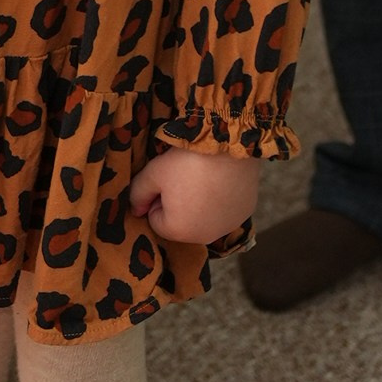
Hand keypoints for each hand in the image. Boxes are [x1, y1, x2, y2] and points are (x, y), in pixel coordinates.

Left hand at [131, 145, 259, 246]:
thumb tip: (136, 211)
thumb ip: (138, 194)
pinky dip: (221, 199)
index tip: (166, 181)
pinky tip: (222, 180)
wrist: (228, 143)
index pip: (157, 221)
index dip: (158, 199)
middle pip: (182, 223)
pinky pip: (225, 210)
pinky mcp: (246, 213)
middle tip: (185, 178)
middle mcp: (206, 237)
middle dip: (179, 205)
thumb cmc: (186, 161)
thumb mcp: (153, 173)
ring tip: (203, 177)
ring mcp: (229, 226)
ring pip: (205, 218)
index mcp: (179, 232)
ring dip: (200, 204)